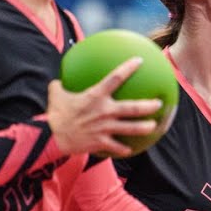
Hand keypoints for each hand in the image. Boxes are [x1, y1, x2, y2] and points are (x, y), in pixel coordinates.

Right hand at [45, 57, 162, 156]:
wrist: (51, 137)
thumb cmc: (55, 114)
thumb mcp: (55, 94)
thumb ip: (60, 84)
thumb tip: (58, 78)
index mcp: (95, 96)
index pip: (115, 78)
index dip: (128, 68)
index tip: (139, 61)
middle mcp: (104, 111)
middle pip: (132, 108)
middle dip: (148, 105)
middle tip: (159, 103)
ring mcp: (104, 128)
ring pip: (130, 128)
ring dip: (144, 128)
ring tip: (154, 126)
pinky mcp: (101, 142)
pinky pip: (116, 147)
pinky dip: (124, 149)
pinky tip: (130, 149)